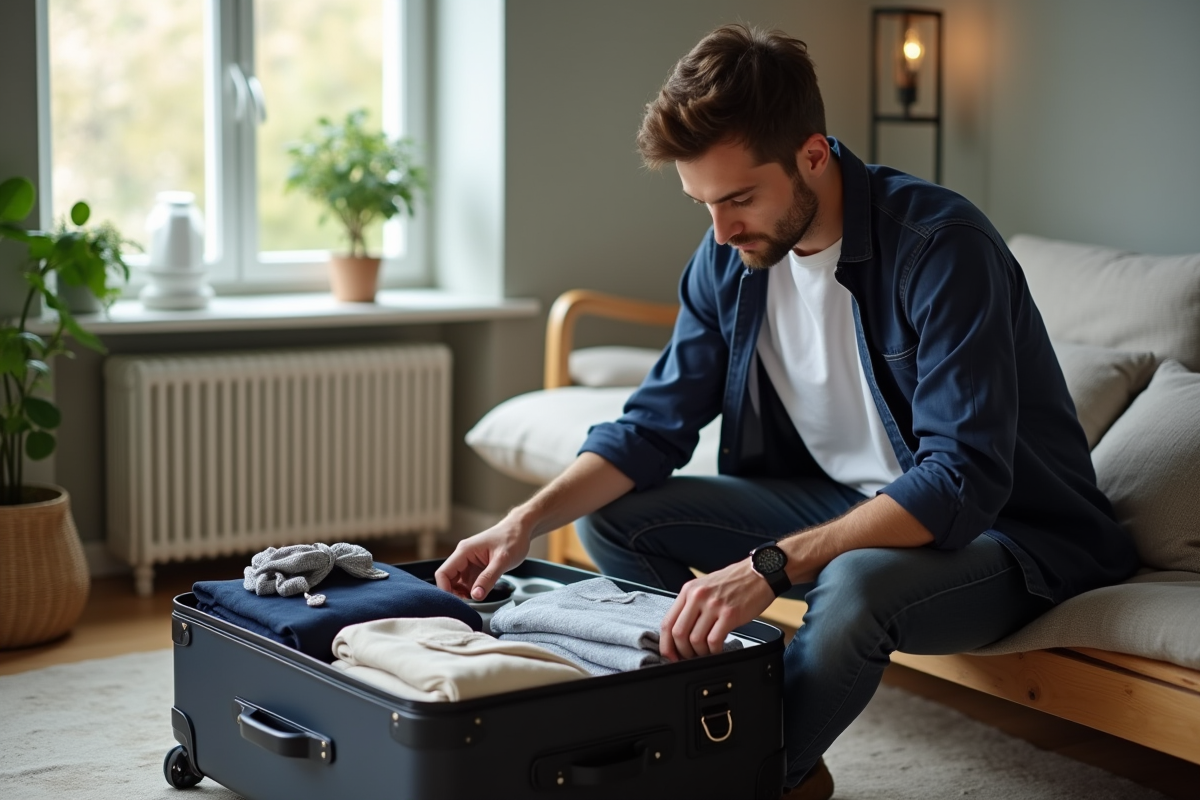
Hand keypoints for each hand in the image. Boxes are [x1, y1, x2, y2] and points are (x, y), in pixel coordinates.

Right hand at [434, 516, 530, 600]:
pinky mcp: (476, 566)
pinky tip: (481, 594)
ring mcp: (469, 561)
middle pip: (448, 579)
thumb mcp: (502, 560)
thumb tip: (475, 596)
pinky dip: (472, 590)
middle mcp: (463, 556)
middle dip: (455, 593)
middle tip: (469, 604)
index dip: (445, 589)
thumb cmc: (512, 539)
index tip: (457, 602)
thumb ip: (488, 578)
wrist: (520, 530)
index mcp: (464, 551)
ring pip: (457, 582)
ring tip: (476, 600)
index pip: (443, 572)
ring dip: (463, 593)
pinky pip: (468, 581)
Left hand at [659, 558, 774, 660]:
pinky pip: (714, 640)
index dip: (666, 644)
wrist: (760, 573)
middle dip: (682, 652)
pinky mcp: (730, 614)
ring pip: (695, 639)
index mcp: (688, 590)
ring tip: (706, 653)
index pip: (667, 622)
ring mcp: (713, 605)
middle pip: (678, 633)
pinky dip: (714, 651)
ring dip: (699, 653)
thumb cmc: (734, 582)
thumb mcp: (705, 587)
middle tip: (689, 658)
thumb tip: (680, 634)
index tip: (670, 656)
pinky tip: (718, 650)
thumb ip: (691, 606)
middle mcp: (698, 596)